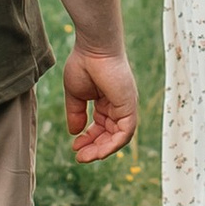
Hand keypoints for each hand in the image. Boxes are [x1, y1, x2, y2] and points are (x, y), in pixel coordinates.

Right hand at [64, 43, 139, 163]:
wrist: (93, 48)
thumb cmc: (84, 64)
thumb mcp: (76, 95)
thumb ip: (76, 114)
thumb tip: (75, 133)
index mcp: (107, 102)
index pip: (101, 127)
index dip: (88, 139)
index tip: (75, 147)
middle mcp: (119, 106)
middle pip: (110, 135)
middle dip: (94, 148)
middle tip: (79, 157)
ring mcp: (126, 107)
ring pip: (118, 138)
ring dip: (102, 150)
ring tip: (85, 157)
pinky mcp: (129, 107)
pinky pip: (125, 133)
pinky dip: (113, 145)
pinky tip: (99, 152)